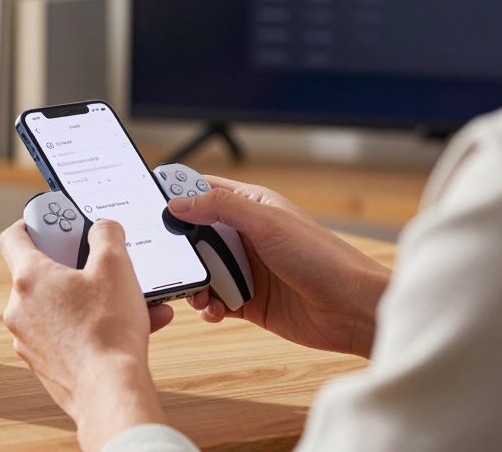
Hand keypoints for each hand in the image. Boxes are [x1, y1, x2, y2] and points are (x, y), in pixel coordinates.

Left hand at [0, 218, 174, 451]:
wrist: (110, 392)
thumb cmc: (108, 331)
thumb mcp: (116, 266)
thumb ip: (106, 235)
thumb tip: (102, 228)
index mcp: (28, 278)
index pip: (13, 237)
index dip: (31, 223)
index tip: (50, 222)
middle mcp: (19, 309)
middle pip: (41, 274)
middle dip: (74, 266)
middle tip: (99, 264)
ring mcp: (28, 340)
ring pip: (59, 307)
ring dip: (91, 299)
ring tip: (130, 300)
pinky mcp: (44, 363)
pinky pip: (66, 334)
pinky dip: (91, 327)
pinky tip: (130, 327)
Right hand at [171, 176, 390, 356]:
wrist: (352, 310)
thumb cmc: (323, 259)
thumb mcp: (266, 223)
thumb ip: (219, 207)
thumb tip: (177, 202)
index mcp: (251, 207)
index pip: (204, 191)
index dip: (177, 194)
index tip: (149, 204)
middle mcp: (246, 236)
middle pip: (195, 236)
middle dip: (180, 249)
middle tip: (171, 260)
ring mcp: (247, 270)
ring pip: (201, 271)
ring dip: (194, 283)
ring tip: (200, 294)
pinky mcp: (249, 302)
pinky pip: (214, 301)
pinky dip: (208, 307)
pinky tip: (216, 311)